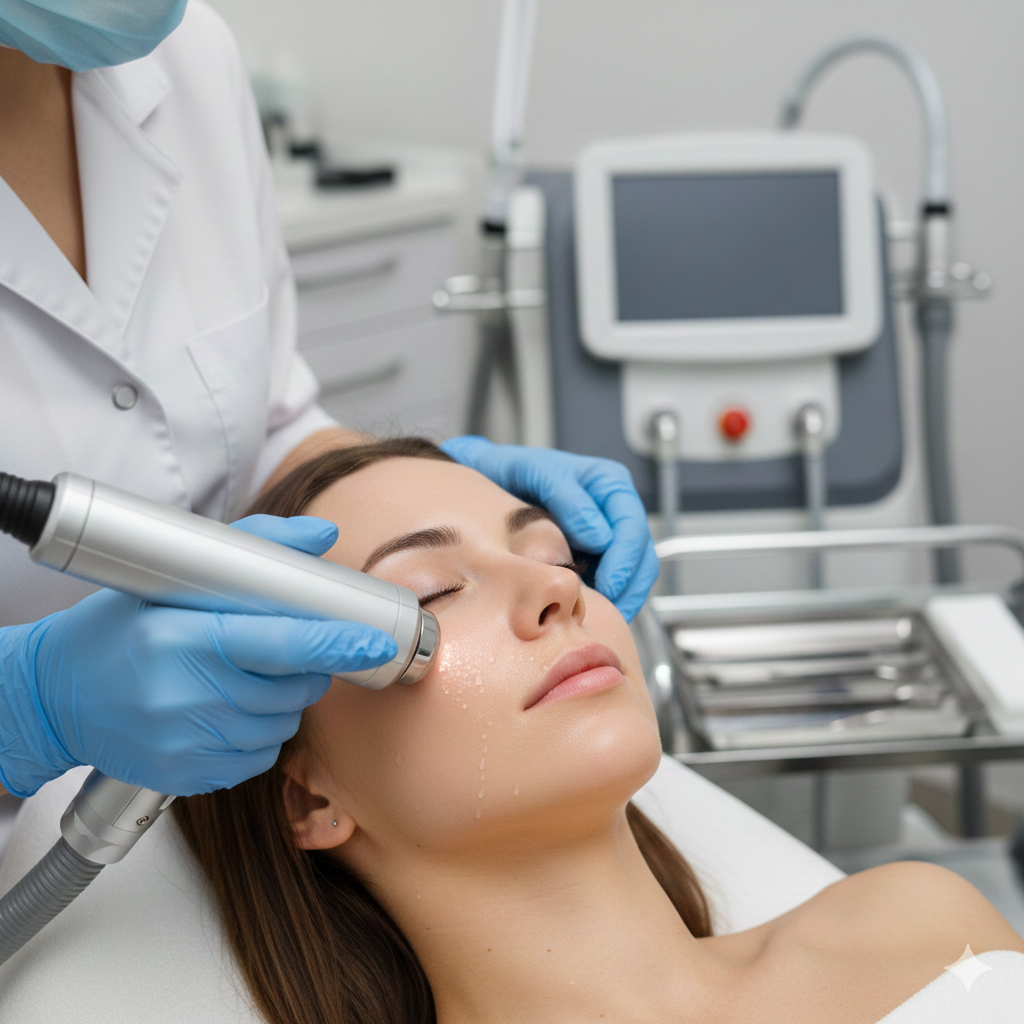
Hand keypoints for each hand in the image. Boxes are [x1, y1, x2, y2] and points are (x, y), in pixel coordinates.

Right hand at [0, 515, 396, 797]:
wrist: (53, 698)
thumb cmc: (117, 630)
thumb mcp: (174, 580)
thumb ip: (254, 551)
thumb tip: (321, 535)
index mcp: (184, 638)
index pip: (282, 642)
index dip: (337, 643)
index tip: (374, 642)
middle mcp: (185, 695)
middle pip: (293, 688)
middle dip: (306, 667)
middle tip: (279, 648)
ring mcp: (185, 742)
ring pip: (283, 724)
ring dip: (283, 701)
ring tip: (242, 678)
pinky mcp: (187, 776)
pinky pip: (259, 758)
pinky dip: (259, 733)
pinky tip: (227, 712)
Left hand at [441, 437, 657, 620]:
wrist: (490, 482)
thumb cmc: (512, 472)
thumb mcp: (536, 474)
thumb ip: (568, 499)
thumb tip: (601, 538)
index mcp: (608, 482)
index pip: (631, 523)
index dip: (625, 557)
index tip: (609, 583)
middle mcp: (615, 506)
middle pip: (641, 549)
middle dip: (629, 581)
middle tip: (610, 606)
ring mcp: (609, 531)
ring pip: (637, 567)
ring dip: (627, 593)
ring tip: (606, 615)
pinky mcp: (599, 554)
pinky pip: (619, 578)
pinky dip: (615, 596)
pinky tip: (597, 611)